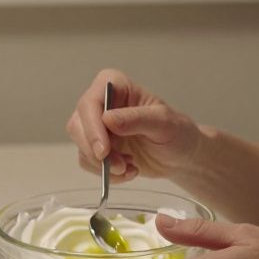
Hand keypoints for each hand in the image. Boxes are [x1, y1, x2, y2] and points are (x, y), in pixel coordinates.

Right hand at [65, 69, 205, 182]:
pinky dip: (107, 173)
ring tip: (130, 168)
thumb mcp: (164, 123)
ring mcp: (96, 125)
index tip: (104, 151)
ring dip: (103, 165)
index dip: (92, 127)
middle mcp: (101, 102)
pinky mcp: (97, 146)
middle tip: (119, 167)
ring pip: (81, 146)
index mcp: (116, 85)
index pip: (91, 102)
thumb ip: (137, 119)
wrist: (181, 156)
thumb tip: (107, 119)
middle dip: (96, 150)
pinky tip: (130, 171)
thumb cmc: (177, 133)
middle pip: (78, 125)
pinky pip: (88, 162)